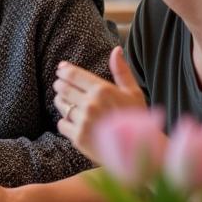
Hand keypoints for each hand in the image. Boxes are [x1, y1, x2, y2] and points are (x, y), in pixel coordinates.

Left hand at [53, 46, 145, 161]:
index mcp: (103, 90)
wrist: (141, 152)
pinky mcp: (79, 138)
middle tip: (62, 85)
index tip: (61, 70)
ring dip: (61, 102)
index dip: (63, 71)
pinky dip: (66, 122)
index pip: (72, 74)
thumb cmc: (137, 119)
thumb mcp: (133, 93)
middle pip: (62, 88)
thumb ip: (121, 71)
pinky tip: (76, 121)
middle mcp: (91, 105)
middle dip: (60, 85)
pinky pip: (62, 124)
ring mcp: (84, 122)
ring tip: (69, 103)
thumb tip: (116, 49)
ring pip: (60, 105)